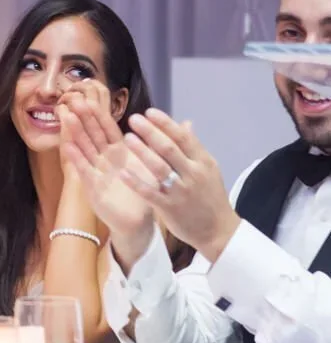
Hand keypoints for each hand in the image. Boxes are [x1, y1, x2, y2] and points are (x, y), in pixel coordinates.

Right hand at [59, 91, 155, 269]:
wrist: (138, 221)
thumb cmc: (145, 192)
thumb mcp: (155, 165)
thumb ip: (167, 143)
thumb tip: (188, 122)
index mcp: (120, 152)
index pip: (108, 128)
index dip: (100, 114)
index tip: (90, 97)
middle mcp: (106, 159)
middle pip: (93, 134)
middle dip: (85, 118)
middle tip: (75, 100)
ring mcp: (98, 172)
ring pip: (86, 148)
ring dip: (76, 133)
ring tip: (67, 116)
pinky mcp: (94, 188)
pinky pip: (85, 171)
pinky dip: (76, 159)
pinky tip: (68, 146)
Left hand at [119, 110, 238, 262]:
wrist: (218, 230)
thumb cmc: (210, 196)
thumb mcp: (208, 169)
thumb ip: (194, 147)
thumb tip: (186, 123)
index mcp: (203, 162)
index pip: (183, 138)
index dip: (165, 124)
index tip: (149, 112)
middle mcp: (193, 173)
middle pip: (169, 149)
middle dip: (150, 132)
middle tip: (134, 119)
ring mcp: (181, 191)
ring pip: (159, 168)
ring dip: (142, 151)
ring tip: (128, 138)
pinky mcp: (170, 208)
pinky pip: (150, 192)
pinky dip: (136, 182)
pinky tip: (123, 172)